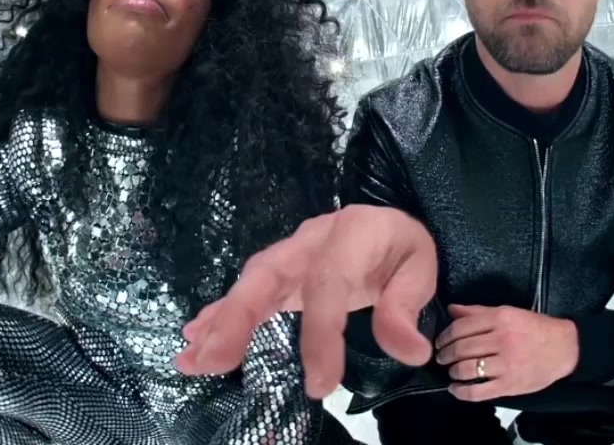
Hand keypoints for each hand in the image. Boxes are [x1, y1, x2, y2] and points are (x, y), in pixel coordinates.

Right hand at [175, 205, 437, 397]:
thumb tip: (410, 352)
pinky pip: (246, 293)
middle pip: (269, 273)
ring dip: (219, 322)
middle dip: (239, 316)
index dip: (320, 332)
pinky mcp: (278, 273)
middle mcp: (310, 240)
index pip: (328, 281)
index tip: (320, 384)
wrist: (386, 228)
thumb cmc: (400, 250)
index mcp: (351, 232)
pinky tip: (196, 341)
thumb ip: (406, 308)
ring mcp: (288, 255)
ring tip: (194, 359)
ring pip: (249, 284)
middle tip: (215, 360)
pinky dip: (218, 317)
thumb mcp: (420, 270)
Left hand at [434, 304, 578, 400]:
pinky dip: (462, 392)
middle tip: (441, 357)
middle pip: (462, 348)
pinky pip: (479, 391)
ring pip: (468, 369)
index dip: (445, 336)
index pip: (462, 327)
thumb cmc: (534, 328)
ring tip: (451, 371)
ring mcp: (506, 364)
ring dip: (453, 372)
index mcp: (500, 319)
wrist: (564, 348)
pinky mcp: (510, 385)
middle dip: (445, 354)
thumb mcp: (508, 312)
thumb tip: (451, 310)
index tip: (440, 342)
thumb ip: (478, 312)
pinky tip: (455, 389)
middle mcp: (502, 340)